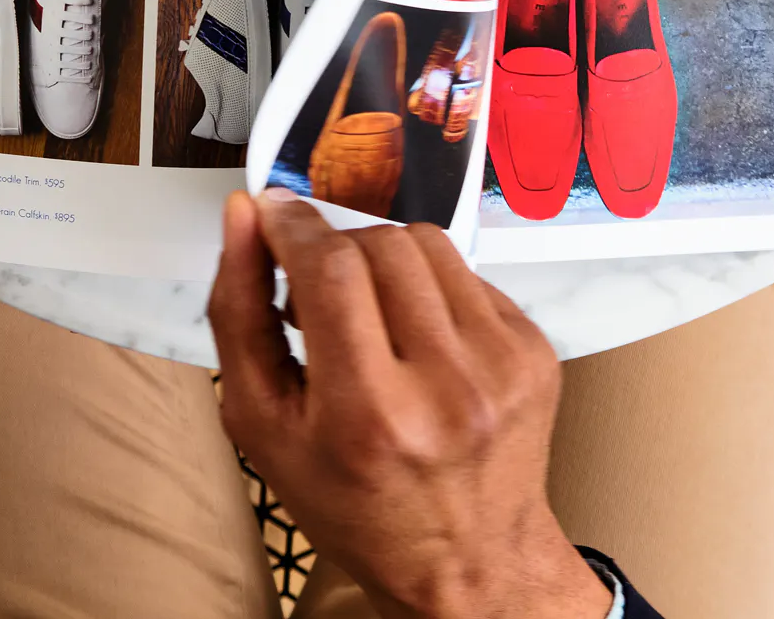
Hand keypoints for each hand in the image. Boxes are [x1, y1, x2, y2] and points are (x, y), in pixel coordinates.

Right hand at [208, 191, 609, 618]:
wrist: (469, 560)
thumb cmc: (352, 501)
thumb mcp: (264, 425)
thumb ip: (239, 313)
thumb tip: (245, 215)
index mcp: (368, 415)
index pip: (330, 268)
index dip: (294, 226)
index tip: (273, 212)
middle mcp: (446, 386)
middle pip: (377, 245)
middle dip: (333, 250)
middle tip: (316, 291)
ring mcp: (501, 364)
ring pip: (425, 243)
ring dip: (382, 259)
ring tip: (370, 311)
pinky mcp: (534, 349)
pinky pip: (467, 270)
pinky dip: (430, 285)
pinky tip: (418, 335)